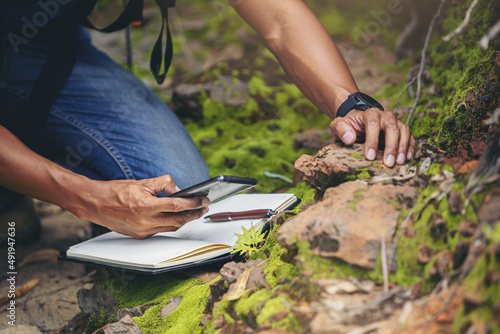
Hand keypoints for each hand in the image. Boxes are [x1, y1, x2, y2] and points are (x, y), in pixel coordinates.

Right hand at [75, 175, 208, 238]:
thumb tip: (179, 188)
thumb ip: (163, 184)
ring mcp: (143, 230)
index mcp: (145, 205)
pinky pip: (162, 230)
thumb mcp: (142, 182)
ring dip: (185, 220)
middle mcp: (145, 221)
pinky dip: (172, 224)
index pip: (177, 206)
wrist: (96, 204)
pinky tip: (178, 217)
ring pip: (172, 227)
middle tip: (204, 207)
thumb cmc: (117, 192)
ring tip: (195, 212)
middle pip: (178, 220)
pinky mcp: (140, 235)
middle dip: (194, 214)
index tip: (203, 200)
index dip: (193, 203)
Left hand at [330, 108, 414, 166]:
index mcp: (369, 114)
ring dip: (402, 147)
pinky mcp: (401, 130)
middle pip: (392, 128)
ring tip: (399, 162)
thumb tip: (349, 139)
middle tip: (388, 163)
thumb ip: (341, 129)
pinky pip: (410, 136)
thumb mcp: (338, 125)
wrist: (357, 123)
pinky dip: (410, 147)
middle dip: (391, 146)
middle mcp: (385, 116)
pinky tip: (407, 158)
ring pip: (403, 131)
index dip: (372, 140)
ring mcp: (395, 122)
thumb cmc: (348, 126)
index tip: (370, 156)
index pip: (373, 124)